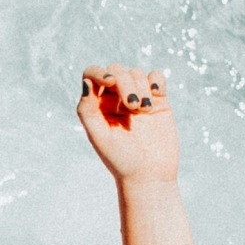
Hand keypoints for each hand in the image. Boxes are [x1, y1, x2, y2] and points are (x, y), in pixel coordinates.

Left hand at [78, 63, 178, 184]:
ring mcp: (137, 97)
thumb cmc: (120, 158)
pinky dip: (156, 80)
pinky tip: (156, 95)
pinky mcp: (158, 100)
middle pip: (116, 70)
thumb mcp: (98, 136)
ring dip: (140, 87)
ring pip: (136, 73)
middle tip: (132, 107)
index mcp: (96, 104)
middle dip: (124, 83)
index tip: (110, 82)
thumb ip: (87, 109)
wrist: (149, 174)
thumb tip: (86, 82)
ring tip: (143, 111)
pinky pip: (156, 77)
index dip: (99, 72)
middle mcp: (114, 98)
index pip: (92, 74)